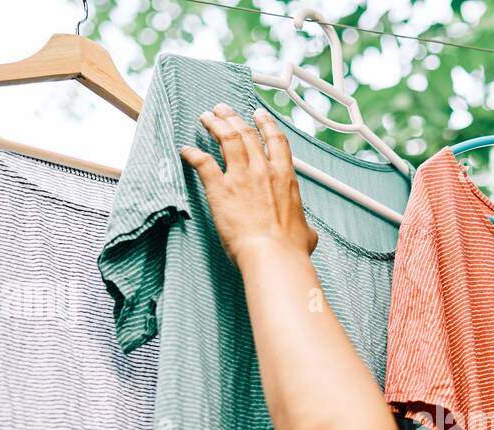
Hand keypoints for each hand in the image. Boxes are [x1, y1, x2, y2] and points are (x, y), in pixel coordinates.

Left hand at [181, 104, 318, 269]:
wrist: (273, 255)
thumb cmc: (290, 248)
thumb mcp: (307, 233)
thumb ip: (304, 226)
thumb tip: (307, 233)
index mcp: (285, 177)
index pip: (275, 140)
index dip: (265, 124)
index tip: (258, 115)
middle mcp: (263, 170)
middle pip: (246, 133)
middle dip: (233, 118)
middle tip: (223, 110)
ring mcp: (241, 177)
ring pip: (226, 138)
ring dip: (215, 125)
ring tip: (207, 117)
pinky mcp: (220, 188)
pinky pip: (203, 163)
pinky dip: (192, 154)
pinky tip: (186, 151)